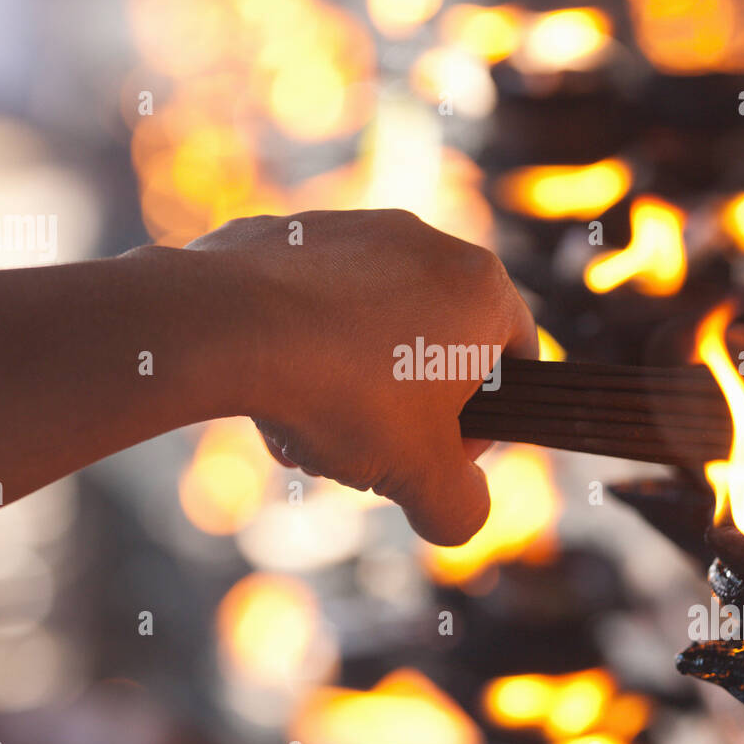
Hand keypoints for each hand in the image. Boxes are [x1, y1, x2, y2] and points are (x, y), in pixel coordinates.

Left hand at [180, 209, 537, 545]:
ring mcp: (357, 229)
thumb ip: (461, 508)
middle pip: (434, 350)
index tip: (438, 459)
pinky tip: (271, 393)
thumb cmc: (344, 395)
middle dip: (401, 414)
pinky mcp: (296, 232)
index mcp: (481, 287)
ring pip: (371, 330)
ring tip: (306, 435)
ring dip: (348, 390)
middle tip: (364, 453)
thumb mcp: (421, 477)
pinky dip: (304, 347)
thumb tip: (461, 514)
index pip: (515, 360)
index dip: (485, 424)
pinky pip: (316, 302)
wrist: (228, 327)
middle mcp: (427, 243)